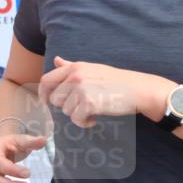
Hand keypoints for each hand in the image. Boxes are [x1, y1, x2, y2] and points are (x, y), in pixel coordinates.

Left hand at [38, 57, 167, 127]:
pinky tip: (93, 119)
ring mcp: (82, 89)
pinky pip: (76, 119)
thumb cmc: (118, 81)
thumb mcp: (93, 69)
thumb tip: (57, 60)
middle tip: (81, 108)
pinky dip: (84, 122)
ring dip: (77, 115)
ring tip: (91, 112)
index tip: (48, 102)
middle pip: (55, 98)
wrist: (139, 90)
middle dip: (65, 107)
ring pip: (65, 110)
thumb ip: (72, 66)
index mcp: (75, 67)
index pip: (46, 80)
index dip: (44, 94)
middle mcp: (76, 76)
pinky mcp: (89, 103)